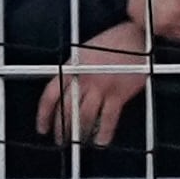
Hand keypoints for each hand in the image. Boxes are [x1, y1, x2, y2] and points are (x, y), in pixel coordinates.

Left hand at [36, 20, 149, 146]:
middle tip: (61, 140)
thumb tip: (68, 90)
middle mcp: (84, 78)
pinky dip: (103, 133)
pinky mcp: (118, 94)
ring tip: (79, 142)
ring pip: (84, 117)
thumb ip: (75, 71)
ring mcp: (101, 87)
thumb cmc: (114, 42)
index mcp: (73, 66)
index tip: (42, 127)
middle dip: (62, 129)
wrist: (137, 36)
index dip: (44, 114)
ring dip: (80, 134)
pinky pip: (107, 119)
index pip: (51, 94)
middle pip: (67, 110)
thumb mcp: (85, 51)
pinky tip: (100, 141)